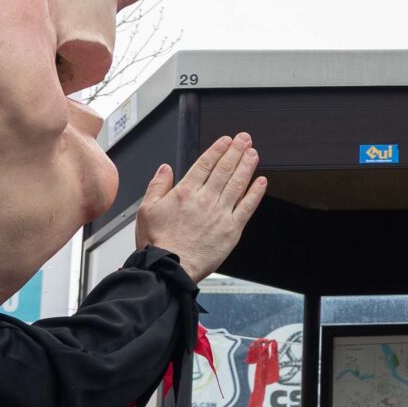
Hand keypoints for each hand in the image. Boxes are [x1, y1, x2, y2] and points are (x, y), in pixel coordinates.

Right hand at [135, 134, 266, 281]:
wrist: (170, 267)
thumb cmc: (158, 243)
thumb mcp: (146, 210)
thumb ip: (157, 186)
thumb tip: (164, 169)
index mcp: (185, 193)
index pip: (205, 164)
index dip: (218, 150)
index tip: (226, 140)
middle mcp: (205, 200)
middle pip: (224, 169)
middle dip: (236, 151)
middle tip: (245, 139)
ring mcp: (220, 214)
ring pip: (237, 184)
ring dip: (247, 166)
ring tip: (253, 153)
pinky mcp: (231, 230)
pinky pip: (247, 207)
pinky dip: (255, 193)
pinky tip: (261, 182)